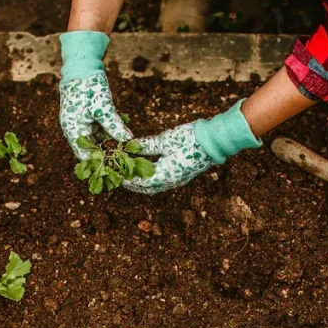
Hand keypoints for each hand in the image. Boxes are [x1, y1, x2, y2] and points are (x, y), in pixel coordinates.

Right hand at [59, 31, 132, 159]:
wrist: (82, 66)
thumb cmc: (88, 87)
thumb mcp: (103, 108)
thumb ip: (114, 125)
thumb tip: (128, 140)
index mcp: (73, 130)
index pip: (85, 155)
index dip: (99, 164)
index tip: (116, 170)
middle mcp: (75, 129)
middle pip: (91, 149)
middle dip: (107, 155)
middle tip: (124, 162)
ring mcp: (81, 123)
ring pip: (97, 140)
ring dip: (110, 145)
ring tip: (127, 151)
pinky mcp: (88, 116)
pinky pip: (99, 130)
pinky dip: (110, 134)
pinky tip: (124, 137)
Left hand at [124, 100, 261, 194]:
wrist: (214, 141)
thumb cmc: (189, 139)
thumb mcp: (164, 140)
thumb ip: (145, 146)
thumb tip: (129, 147)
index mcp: (164, 176)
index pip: (138, 182)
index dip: (124, 177)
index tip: (113, 171)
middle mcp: (169, 182)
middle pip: (145, 188)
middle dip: (130, 182)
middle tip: (117, 174)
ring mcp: (176, 181)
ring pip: (153, 186)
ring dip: (140, 182)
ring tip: (128, 173)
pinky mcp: (181, 176)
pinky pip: (161, 181)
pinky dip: (150, 178)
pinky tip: (144, 169)